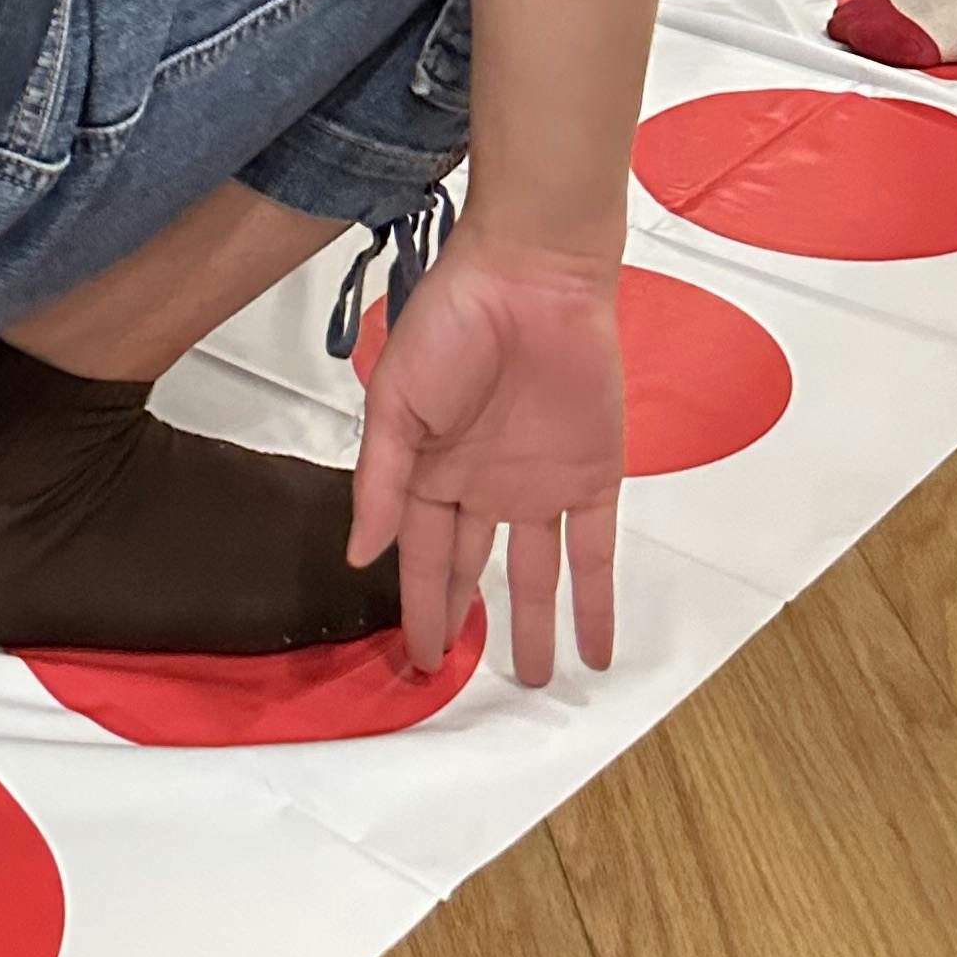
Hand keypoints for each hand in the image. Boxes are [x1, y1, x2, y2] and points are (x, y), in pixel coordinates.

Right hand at [348, 228, 624, 686]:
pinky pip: (595, 551)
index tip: (416, 659)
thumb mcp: (396, 399)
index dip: (417, 605)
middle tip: (455, 677)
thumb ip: (381, 479)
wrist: (533, 277)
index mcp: (430, 468)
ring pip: (536, 572)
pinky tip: (596, 648)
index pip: (420, 554)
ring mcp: (539, 484)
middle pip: (470, 567)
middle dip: (461, 618)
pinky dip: (597, 600)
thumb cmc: (452, 326)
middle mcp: (483, 486)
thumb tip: (359, 556)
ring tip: (534, 680)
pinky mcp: (591, 476)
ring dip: (535, 626)